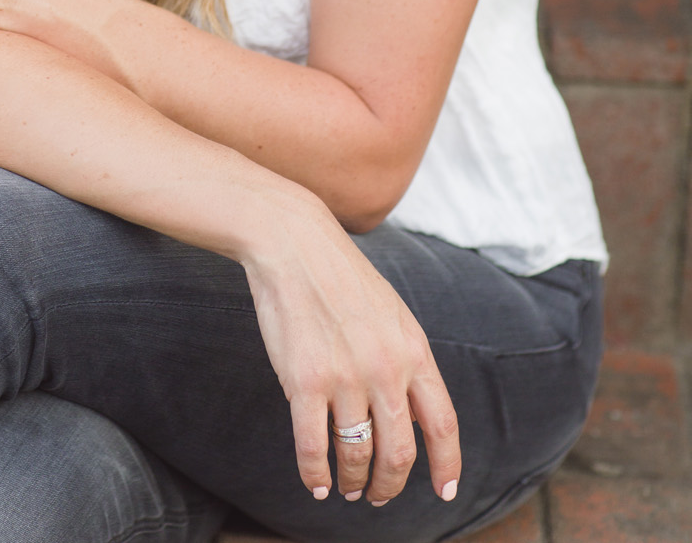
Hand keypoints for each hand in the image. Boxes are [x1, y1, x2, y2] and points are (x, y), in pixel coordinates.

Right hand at [243, 200, 460, 507]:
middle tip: (378, 496)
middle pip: (400, 452)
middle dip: (390, 485)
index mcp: (413, 350)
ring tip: (347, 487)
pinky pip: (313, 448)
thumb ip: (408, 361)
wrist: (295, 244)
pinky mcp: (305, 381)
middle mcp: (385, 368)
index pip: (442, 424)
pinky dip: (315, 475)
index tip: (445, 492)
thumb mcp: (393, 315)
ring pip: (357, 455)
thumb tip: (416, 414)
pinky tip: (316, 483)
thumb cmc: (342, 278)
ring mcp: (345, 376)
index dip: (446, 465)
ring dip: (353, 482)